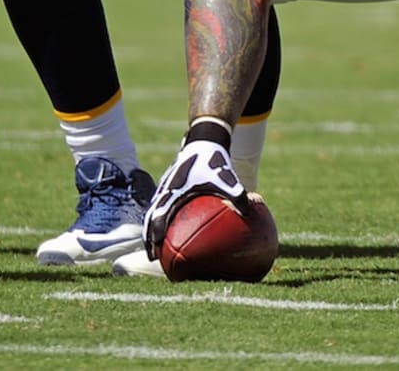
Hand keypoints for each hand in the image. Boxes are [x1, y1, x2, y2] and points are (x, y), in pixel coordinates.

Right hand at [142, 140, 246, 258]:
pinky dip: (159, 220)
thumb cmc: (212, 160)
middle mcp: (165, 190)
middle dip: (149, 238)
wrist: (204, 141)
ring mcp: (165, 188)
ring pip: (153, 213)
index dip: (155, 232)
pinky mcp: (170, 187)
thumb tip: (249, 212)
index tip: (156, 249)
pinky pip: (161, 206)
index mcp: (174, 190)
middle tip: (153, 257)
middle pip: (151, 218)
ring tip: (156, 250)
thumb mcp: (225, 177)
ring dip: (152, 230)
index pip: (159, 215)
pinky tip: (169, 231)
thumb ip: (236, 193)